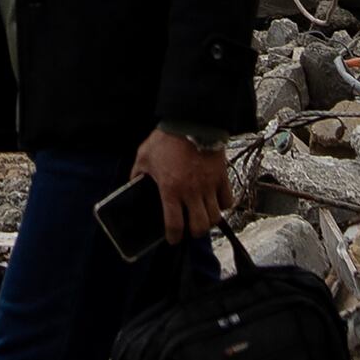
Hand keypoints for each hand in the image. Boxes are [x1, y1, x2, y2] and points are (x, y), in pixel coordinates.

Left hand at [136, 129, 231, 244]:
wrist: (191, 120)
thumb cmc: (166, 138)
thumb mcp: (144, 156)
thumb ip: (137, 174)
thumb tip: (132, 184)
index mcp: (171, 189)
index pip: (174, 224)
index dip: (173, 237)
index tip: (172, 239)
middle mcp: (192, 191)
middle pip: (199, 226)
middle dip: (194, 233)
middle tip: (189, 229)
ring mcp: (209, 185)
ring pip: (215, 216)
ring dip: (208, 221)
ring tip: (202, 218)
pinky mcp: (221, 177)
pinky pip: (228, 199)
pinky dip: (223, 205)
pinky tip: (216, 202)